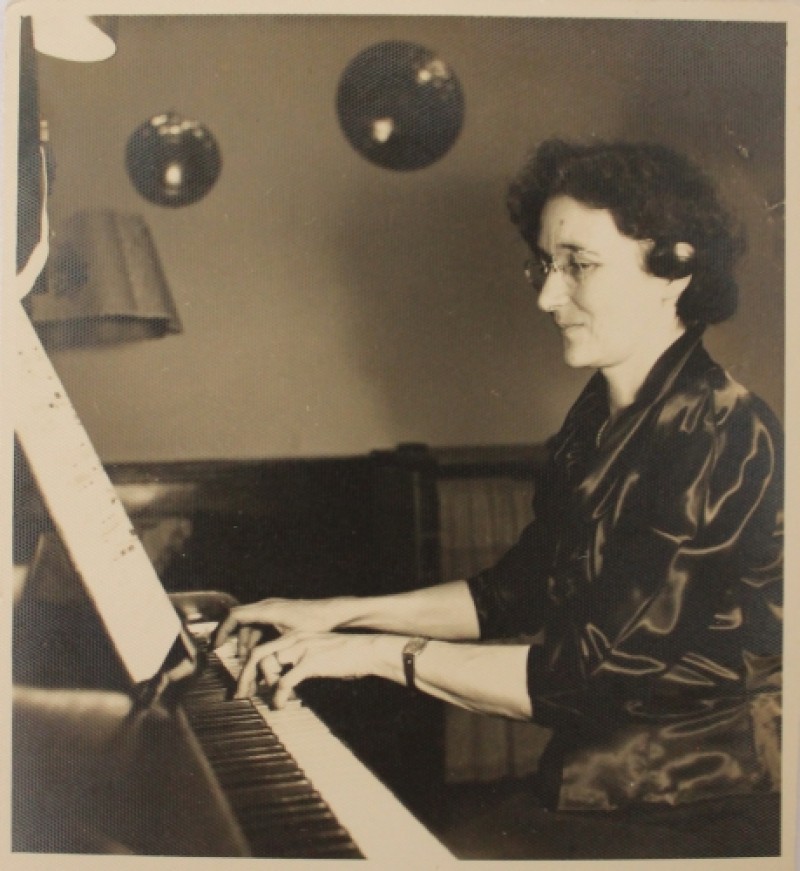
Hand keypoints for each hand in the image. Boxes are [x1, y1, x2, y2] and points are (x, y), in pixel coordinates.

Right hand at [214, 597, 343, 659]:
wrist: (333, 612)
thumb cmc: (316, 623)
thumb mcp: (292, 638)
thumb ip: (271, 648)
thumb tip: (253, 662)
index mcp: (267, 610)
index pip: (235, 616)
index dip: (222, 630)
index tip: (215, 646)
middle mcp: (267, 605)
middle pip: (240, 621)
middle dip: (232, 640)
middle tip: (228, 658)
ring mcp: (273, 608)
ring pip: (251, 625)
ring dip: (246, 642)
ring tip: (246, 662)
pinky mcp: (279, 613)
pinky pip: (260, 624)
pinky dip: (256, 638)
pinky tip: (258, 654)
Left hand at [235, 631, 404, 708]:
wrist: (367, 650)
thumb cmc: (346, 655)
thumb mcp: (319, 653)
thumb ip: (300, 661)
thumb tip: (286, 680)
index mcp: (295, 636)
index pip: (262, 647)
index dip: (249, 666)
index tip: (246, 684)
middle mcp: (295, 639)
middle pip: (257, 654)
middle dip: (244, 676)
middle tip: (239, 695)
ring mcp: (302, 648)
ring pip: (268, 664)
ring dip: (262, 685)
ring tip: (262, 700)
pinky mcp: (311, 661)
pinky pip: (285, 681)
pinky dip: (278, 695)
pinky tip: (280, 705)